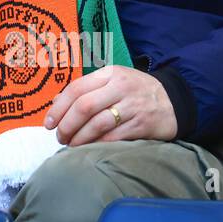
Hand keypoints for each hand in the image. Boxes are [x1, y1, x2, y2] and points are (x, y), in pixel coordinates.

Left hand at [43, 65, 177, 145]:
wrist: (174, 101)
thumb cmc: (134, 91)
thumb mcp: (112, 81)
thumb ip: (86, 90)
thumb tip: (56, 103)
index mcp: (109, 73)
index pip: (76, 88)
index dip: (58, 108)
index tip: (49, 123)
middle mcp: (120, 87)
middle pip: (84, 106)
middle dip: (66, 125)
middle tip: (60, 137)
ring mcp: (132, 106)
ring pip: (97, 123)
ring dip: (79, 138)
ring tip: (71, 145)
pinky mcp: (141, 125)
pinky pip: (113, 137)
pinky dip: (97, 144)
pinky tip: (90, 148)